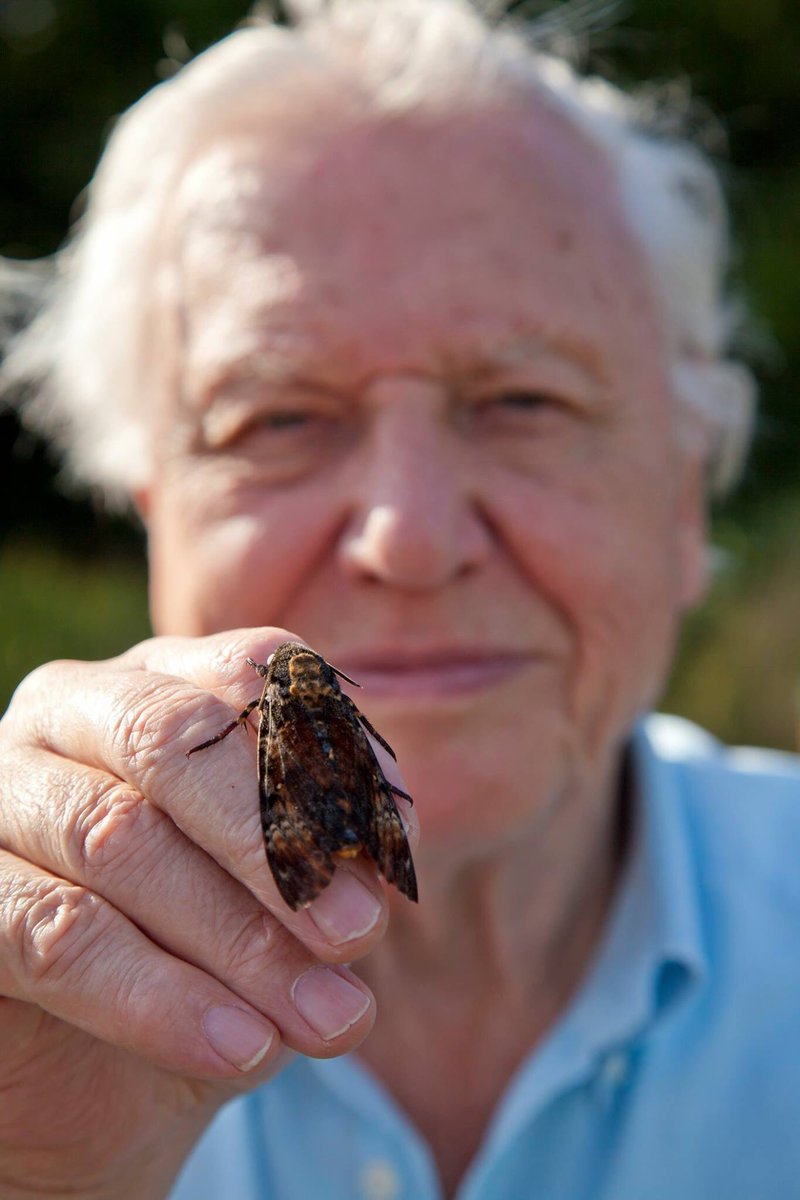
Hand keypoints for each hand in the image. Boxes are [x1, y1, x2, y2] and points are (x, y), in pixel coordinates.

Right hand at [0, 629, 416, 1198]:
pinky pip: (50, 933)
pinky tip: (238, 1048)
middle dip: (274, 838)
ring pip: (116, 836)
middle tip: (359, 932)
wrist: (106, 1072)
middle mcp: (75, 711)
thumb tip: (392, 835)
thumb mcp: (290, 900)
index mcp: (168, 682)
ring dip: (236, 938)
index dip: (329, 757)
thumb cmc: (212, 952)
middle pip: (174, 738)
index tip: (393, 859)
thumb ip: (333, 854)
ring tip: (324, 1019)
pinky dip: (154, 997)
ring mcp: (2, 791)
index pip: (254, 671)